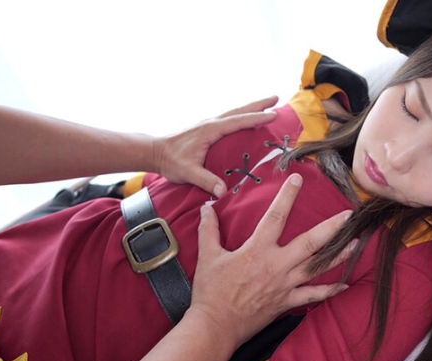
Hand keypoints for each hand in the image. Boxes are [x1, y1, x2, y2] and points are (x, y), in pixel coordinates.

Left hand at [151, 96, 278, 196]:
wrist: (154, 152)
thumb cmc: (170, 161)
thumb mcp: (188, 172)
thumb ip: (206, 181)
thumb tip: (223, 192)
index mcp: (210, 129)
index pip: (238, 121)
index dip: (257, 118)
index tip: (273, 115)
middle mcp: (212, 123)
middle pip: (240, 111)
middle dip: (259, 105)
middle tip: (277, 98)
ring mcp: (209, 124)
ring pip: (235, 113)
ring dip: (252, 108)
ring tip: (268, 104)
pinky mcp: (208, 129)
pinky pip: (230, 119)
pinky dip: (243, 116)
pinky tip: (248, 119)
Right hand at [191, 173, 354, 347]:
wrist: (215, 325)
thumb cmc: (211, 291)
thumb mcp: (208, 256)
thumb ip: (209, 230)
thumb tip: (206, 208)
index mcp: (258, 250)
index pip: (276, 216)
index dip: (287, 196)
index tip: (298, 179)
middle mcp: (276, 265)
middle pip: (310, 243)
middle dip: (331, 228)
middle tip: (348, 216)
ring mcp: (285, 285)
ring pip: (317, 267)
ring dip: (338, 255)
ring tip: (356, 243)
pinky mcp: (287, 302)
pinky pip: (313, 296)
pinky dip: (330, 291)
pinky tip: (345, 284)